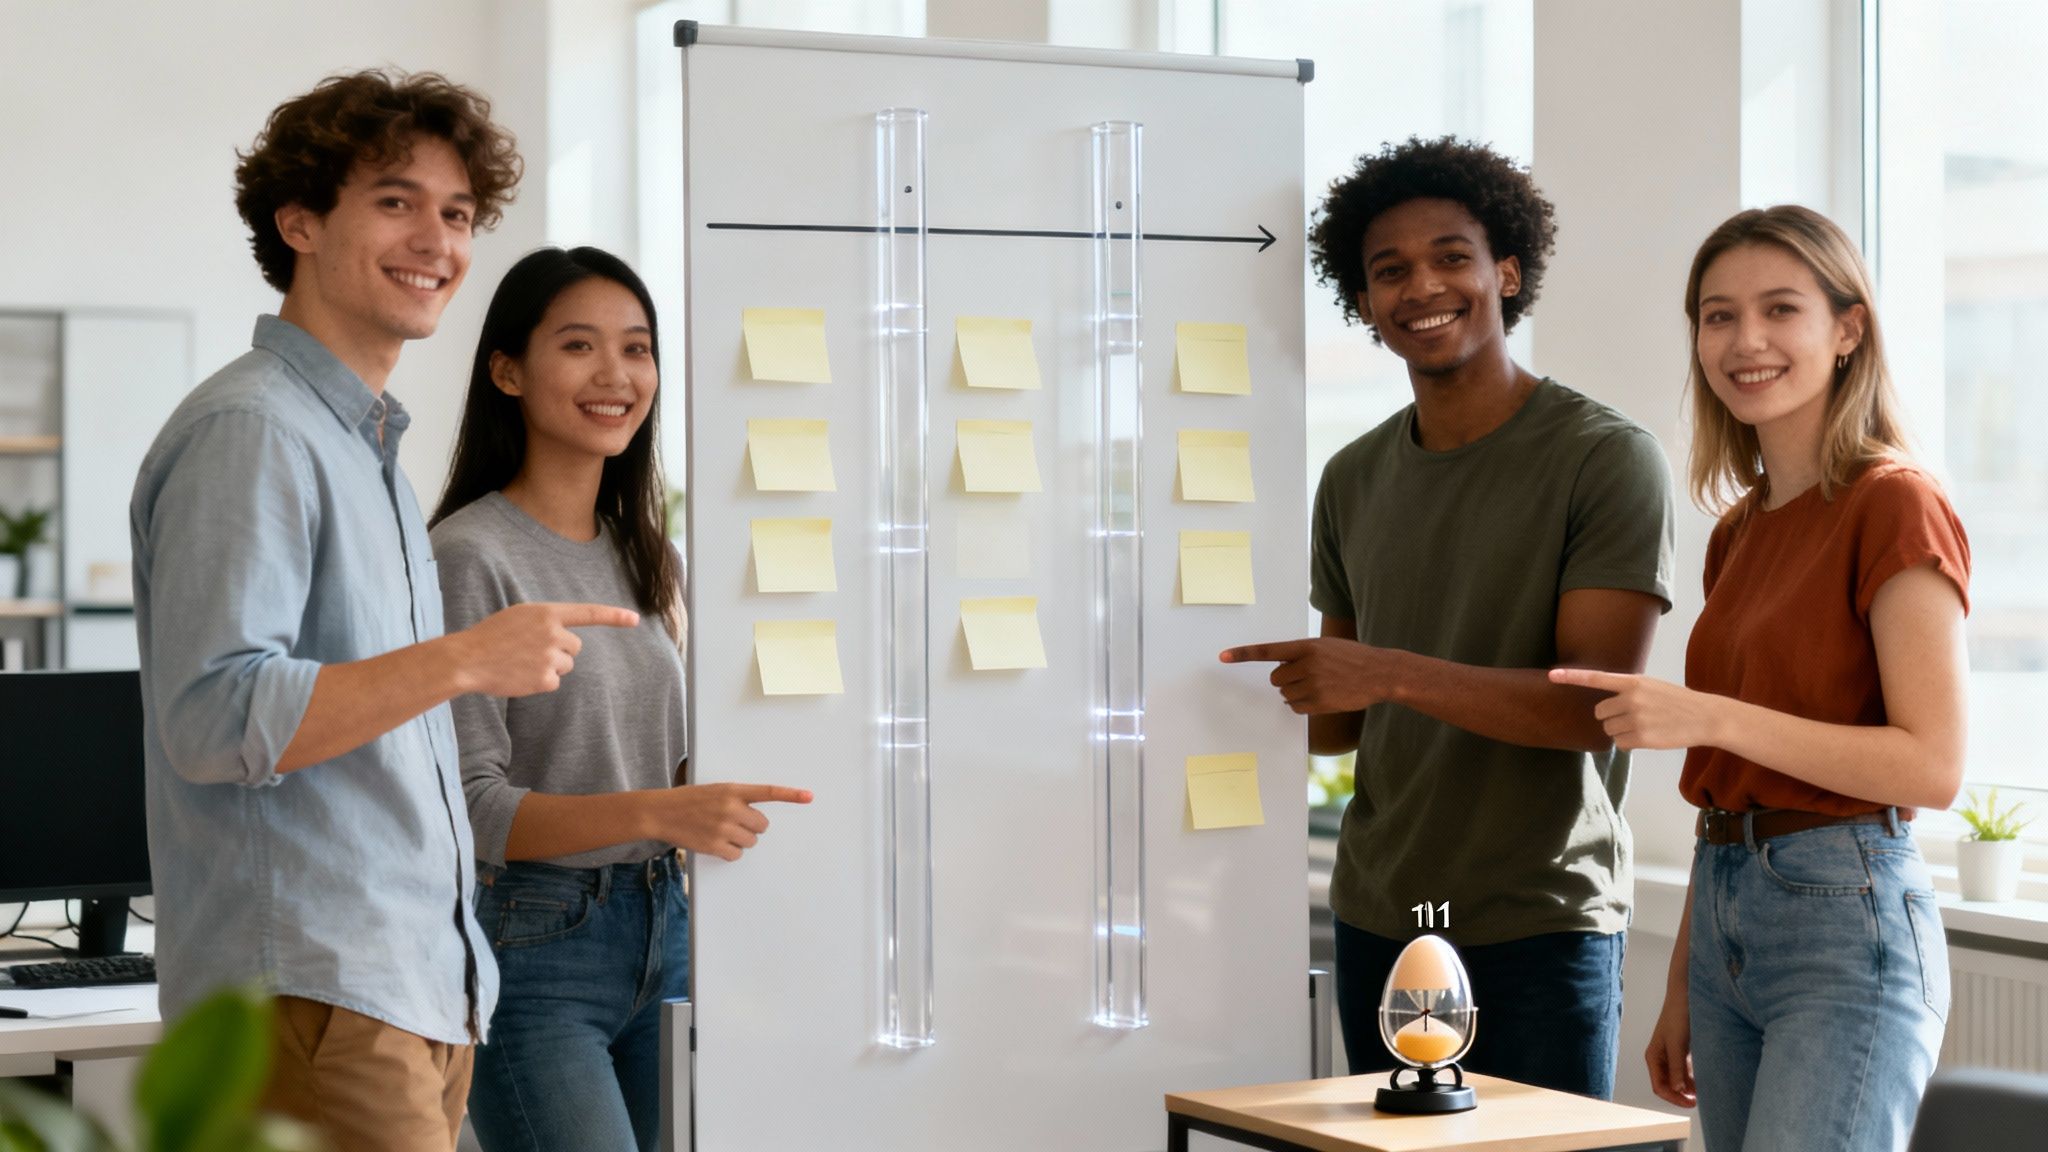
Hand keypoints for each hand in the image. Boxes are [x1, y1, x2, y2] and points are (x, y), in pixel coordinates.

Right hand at [452, 602, 639, 696]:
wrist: (467, 659)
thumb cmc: (490, 636)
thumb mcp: (519, 617)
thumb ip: (546, 621)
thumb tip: (566, 638)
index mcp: (546, 613)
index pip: (588, 613)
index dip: (613, 616)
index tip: (635, 619)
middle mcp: (553, 633)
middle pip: (575, 647)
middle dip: (559, 651)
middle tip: (529, 651)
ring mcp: (551, 657)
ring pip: (566, 666)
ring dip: (549, 667)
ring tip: (521, 662)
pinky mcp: (546, 680)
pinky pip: (554, 682)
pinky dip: (540, 682)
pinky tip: (520, 676)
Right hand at [645, 783, 812, 861]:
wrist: (660, 812)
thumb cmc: (688, 800)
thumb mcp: (714, 791)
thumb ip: (736, 798)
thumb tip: (754, 816)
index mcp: (732, 790)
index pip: (767, 792)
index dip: (790, 795)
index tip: (809, 796)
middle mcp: (731, 807)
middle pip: (762, 825)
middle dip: (751, 827)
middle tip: (734, 823)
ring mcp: (723, 827)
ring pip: (751, 841)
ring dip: (740, 840)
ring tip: (720, 832)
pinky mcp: (715, 845)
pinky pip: (737, 854)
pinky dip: (729, 852)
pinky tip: (715, 843)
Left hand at [1219, 638, 1396, 714]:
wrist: (1380, 672)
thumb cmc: (1351, 658)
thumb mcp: (1325, 647)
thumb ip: (1302, 654)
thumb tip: (1280, 673)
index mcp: (1306, 646)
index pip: (1268, 650)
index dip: (1243, 654)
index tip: (1222, 656)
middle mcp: (1307, 664)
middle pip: (1275, 679)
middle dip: (1286, 680)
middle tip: (1307, 677)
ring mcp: (1314, 684)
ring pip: (1285, 695)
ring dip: (1296, 694)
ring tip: (1319, 686)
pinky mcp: (1320, 702)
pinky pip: (1296, 708)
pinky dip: (1303, 705)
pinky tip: (1321, 697)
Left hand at [1547, 667, 1724, 750]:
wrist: (1705, 716)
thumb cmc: (1677, 702)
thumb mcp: (1652, 686)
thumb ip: (1628, 691)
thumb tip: (1605, 709)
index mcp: (1633, 682)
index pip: (1596, 678)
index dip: (1572, 677)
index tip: (1551, 675)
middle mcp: (1631, 698)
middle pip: (1600, 713)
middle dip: (1611, 718)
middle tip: (1633, 718)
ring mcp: (1636, 718)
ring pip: (1609, 730)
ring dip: (1621, 732)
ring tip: (1645, 726)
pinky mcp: (1641, 737)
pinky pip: (1620, 744)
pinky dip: (1629, 744)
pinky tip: (1648, 737)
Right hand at [1645, 985, 1695, 1108]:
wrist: (1686, 995)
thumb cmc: (1678, 1016)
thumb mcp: (1677, 1044)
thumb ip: (1677, 1068)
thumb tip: (1678, 1090)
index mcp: (1653, 1057)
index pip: (1659, 1087)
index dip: (1674, 1098)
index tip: (1692, 1103)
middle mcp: (1661, 1058)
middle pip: (1668, 1085)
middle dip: (1681, 1095)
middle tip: (1700, 1101)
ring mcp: (1671, 1055)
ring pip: (1678, 1079)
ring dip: (1689, 1088)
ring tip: (1705, 1093)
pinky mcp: (1682, 1050)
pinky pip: (1686, 1070)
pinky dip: (1694, 1078)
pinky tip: (1704, 1080)